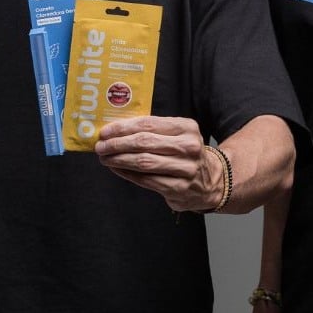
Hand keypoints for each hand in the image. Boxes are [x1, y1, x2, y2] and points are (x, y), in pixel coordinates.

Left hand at [95, 116, 223, 211]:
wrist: (212, 180)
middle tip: (100, 146)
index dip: (124, 127)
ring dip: (119, 159)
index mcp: (186, 127)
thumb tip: (117, 130)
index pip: (149, 124)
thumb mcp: (178, 135)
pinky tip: (117, 169)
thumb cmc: (186, 154)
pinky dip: (127, 174)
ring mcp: (185, 168)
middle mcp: (188, 146)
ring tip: (104, 158)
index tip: (106, 131)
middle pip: (144, 143)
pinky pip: (146, 180)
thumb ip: (154, 131)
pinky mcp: (179, 188)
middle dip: (118, 144)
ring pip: (143, 162)